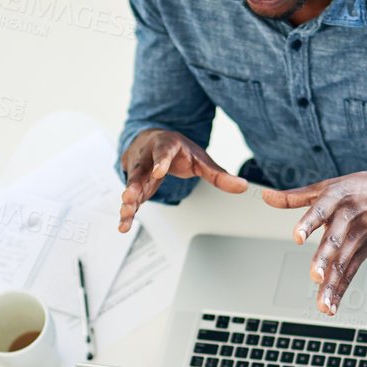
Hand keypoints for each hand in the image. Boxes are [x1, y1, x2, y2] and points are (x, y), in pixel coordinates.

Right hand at [119, 128, 247, 231]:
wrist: (153, 140)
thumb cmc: (178, 150)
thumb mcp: (200, 158)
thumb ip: (218, 174)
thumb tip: (242, 186)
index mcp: (164, 146)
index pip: (162, 153)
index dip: (160, 162)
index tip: (158, 172)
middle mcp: (147, 157)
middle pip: (139, 171)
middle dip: (133, 184)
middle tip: (128, 196)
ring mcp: (137, 171)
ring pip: (131, 186)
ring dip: (127, 201)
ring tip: (125, 213)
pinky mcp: (133, 185)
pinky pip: (130, 199)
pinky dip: (127, 213)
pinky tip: (123, 226)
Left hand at [261, 172, 366, 313]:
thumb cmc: (360, 189)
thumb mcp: (328, 186)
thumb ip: (295, 196)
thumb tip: (265, 196)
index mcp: (336, 199)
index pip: (320, 211)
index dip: (308, 223)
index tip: (297, 237)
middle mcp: (348, 219)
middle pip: (334, 241)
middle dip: (324, 259)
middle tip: (315, 276)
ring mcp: (358, 238)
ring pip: (343, 263)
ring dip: (332, 285)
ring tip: (322, 304)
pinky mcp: (364, 252)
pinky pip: (350, 274)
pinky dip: (340, 291)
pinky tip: (330, 307)